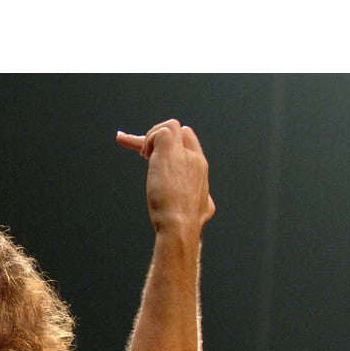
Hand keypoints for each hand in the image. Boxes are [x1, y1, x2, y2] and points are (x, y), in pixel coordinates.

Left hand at [117, 119, 214, 234]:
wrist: (181, 224)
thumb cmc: (189, 223)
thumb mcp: (204, 208)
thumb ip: (203, 201)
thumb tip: (206, 209)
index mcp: (200, 167)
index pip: (189, 142)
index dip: (173, 145)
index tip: (155, 154)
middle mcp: (194, 157)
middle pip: (182, 131)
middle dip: (160, 137)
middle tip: (144, 154)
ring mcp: (183, 153)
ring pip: (170, 126)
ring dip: (152, 137)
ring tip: (143, 156)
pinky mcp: (169, 152)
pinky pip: (159, 132)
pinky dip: (147, 140)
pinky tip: (144, 156)